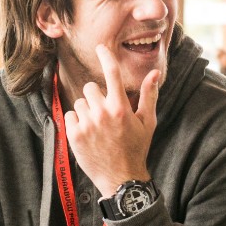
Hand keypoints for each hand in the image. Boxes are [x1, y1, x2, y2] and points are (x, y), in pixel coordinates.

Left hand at [63, 44, 157, 198]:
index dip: (106, 56)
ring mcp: (87, 124)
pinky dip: (76, 122)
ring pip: (80, 102)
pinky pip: (70, 115)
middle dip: (97, 97)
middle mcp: (102, 113)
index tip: (100, 47)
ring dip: (87, 111)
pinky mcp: (74, 135)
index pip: (111, 73)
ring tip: (98, 127)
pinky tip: (88, 134)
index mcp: (121, 108)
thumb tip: (155, 72)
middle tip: (106, 113)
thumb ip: (149, 95)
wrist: (121, 179)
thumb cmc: (136, 148)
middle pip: (91, 88)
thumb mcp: (148, 122)